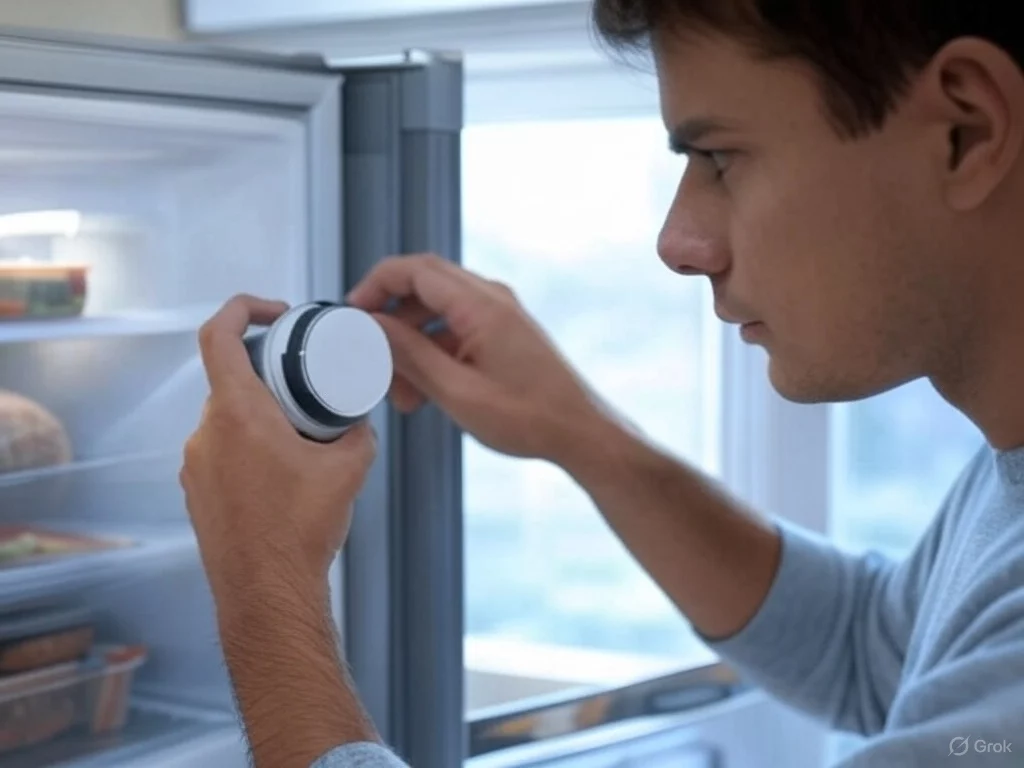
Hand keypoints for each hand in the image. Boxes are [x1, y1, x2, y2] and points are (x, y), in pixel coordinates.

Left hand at [180, 294, 376, 597]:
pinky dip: (249, 449)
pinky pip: (222, 452)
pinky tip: (281, 476)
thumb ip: (358, 433)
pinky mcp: (197, 493)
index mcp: (237, 413)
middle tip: (306, 390)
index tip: (274, 313)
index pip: (218, 335)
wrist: (267, 593)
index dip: (242, 308)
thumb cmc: (302, 528)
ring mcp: (195, 465)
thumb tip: (359, 424)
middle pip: (230, 379)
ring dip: (261, 418)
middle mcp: (206, 433)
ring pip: (227, 419)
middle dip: (270, 378)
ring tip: (299, 440)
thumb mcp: (350, 468)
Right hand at [346, 254, 612, 462]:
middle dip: (391, 321)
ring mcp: (501, 314)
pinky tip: (424, 392)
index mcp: (481, 305)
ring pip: (437, 312)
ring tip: (400, 393)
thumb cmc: (529, 417)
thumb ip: (409, 354)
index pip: (414, 270)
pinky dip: (434, 353)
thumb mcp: (455, 391)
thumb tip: (372, 327)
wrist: (580, 432)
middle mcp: (492, 299)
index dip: (375, 286)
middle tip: (370, 355)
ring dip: (411, 345)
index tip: (351, 312)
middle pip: (423, 287)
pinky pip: (457, 329)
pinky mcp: (505, 332)